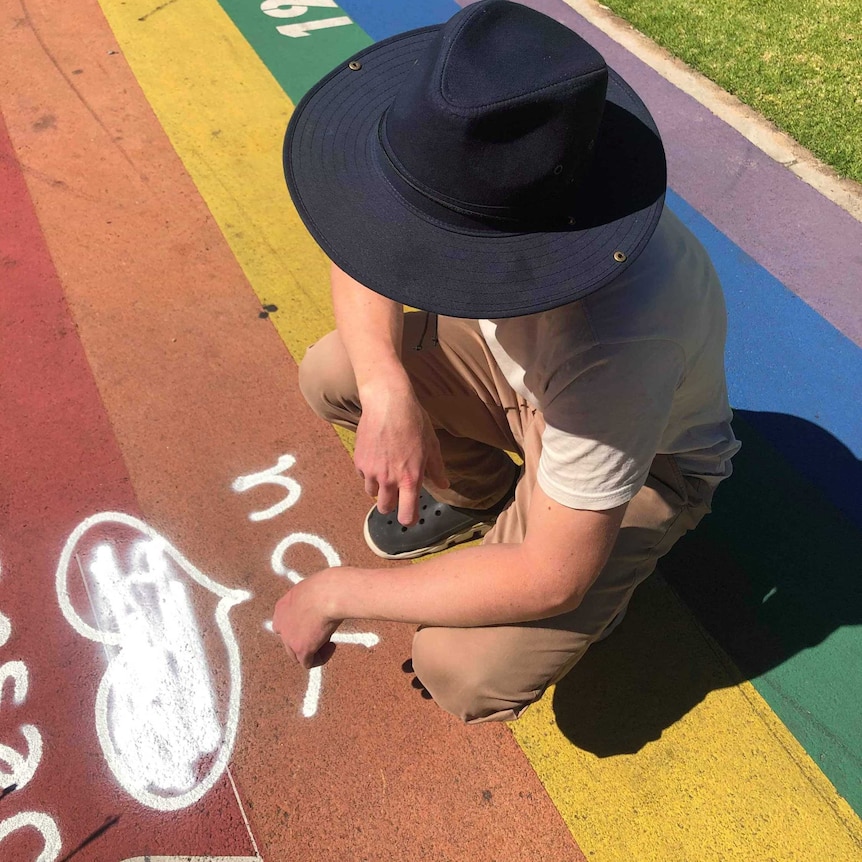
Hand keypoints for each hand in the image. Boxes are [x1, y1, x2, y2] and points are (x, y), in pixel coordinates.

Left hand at [273, 573, 341, 669]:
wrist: (327, 594)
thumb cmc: (325, 587)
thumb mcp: (311, 590)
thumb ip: (309, 601)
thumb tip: (321, 603)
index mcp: (282, 608)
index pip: (282, 625)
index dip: (298, 628)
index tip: (314, 623)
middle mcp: (281, 625)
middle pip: (289, 642)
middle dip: (306, 640)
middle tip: (323, 632)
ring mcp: (289, 639)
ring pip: (296, 656)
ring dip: (312, 651)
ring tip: (328, 641)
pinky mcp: (301, 650)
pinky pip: (308, 663)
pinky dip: (321, 657)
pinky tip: (331, 645)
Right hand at [354, 383, 447, 525]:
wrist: (388, 403)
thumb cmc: (414, 422)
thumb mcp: (431, 446)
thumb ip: (437, 469)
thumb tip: (444, 485)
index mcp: (410, 480)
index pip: (407, 515)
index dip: (409, 518)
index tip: (410, 515)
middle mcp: (389, 480)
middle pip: (385, 508)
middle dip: (391, 504)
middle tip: (396, 491)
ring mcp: (372, 472)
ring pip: (372, 493)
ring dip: (379, 488)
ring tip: (386, 471)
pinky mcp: (359, 462)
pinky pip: (363, 476)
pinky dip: (369, 472)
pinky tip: (377, 457)